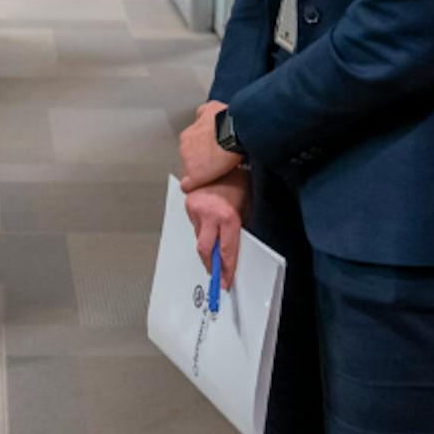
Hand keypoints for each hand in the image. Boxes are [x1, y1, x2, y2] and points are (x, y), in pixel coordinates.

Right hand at [179, 100, 242, 190]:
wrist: (236, 135)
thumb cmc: (222, 156)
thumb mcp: (201, 177)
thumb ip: (189, 181)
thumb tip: (185, 186)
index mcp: (184, 150)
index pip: (186, 160)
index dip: (197, 165)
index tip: (207, 168)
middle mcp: (187, 136)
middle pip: (192, 145)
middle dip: (203, 151)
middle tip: (218, 156)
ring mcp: (197, 123)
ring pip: (198, 130)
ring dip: (207, 136)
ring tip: (222, 141)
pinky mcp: (208, 111)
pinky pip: (204, 112)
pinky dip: (209, 115)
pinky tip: (217, 121)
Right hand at [184, 169, 249, 290]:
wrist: (221, 152)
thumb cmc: (237, 177)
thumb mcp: (245, 204)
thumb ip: (239, 225)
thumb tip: (235, 243)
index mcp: (227, 216)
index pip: (226, 251)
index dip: (226, 269)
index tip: (226, 281)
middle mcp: (209, 214)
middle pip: (205, 250)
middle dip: (210, 265)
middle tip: (216, 276)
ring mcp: (195, 209)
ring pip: (198, 236)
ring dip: (207, 244)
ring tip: (215, 246)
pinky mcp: (188, 203)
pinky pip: (194, 223)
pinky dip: (202, 228)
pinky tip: (209, 224)